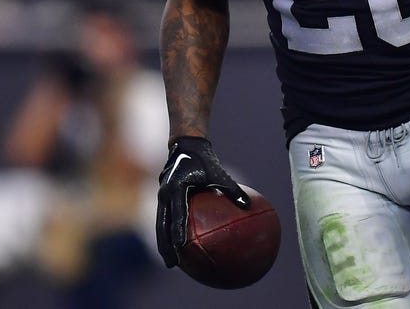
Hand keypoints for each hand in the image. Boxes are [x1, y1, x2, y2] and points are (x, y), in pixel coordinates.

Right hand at [156, 136, 248, 267]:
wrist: (185, 144)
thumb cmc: (204, 159)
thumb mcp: (219, 172)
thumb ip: (232, 189)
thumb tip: (248, 205)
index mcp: (176, 188)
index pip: (177, 214)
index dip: (178, 232)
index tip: (181, 247)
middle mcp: (165, 194)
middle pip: (162, 225)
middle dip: (166, 246)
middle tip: (173, 264)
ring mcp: (161, 196)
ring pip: (160, 225)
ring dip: (163, 244)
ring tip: (171, 262)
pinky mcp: (163, 198)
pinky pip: (164, 219)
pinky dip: (167, 233)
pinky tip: (177, 247)